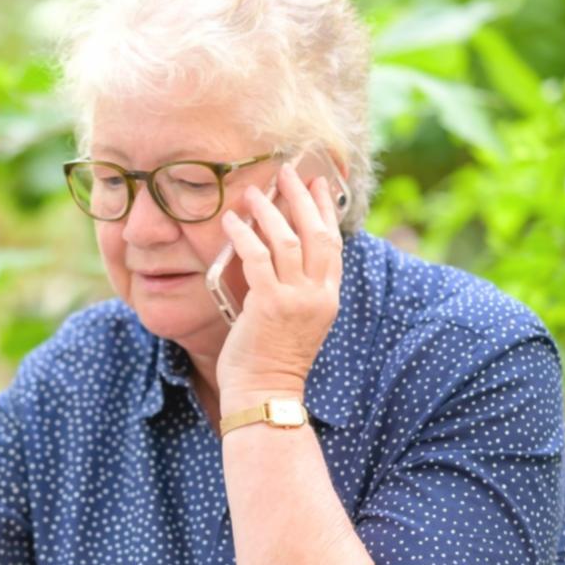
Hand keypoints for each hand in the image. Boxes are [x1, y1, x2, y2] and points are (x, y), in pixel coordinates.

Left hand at [215, 162, 343, 407]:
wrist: (264, 392)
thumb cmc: (271, 358)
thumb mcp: (295, 320)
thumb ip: (295, 288)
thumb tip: (277, 251)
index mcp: (328, 298)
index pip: (333, 243)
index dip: (326, 209)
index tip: (319, 183)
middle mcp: (318, 295)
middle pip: (317, 232)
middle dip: (302, 197)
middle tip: (287, 171)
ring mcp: (296, 299)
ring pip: (288, 239)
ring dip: (270, 210)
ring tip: (253, 191)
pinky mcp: (268, 304)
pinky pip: (256, 257)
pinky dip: (243, 234)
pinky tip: (231, 220)